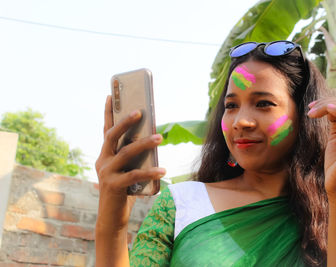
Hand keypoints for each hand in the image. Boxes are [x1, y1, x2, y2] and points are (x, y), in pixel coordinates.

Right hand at [95, 95, 165, 230]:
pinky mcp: (113, 186)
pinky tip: (163, 170)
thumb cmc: (124, 189)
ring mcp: (106, 172)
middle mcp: (102, 160)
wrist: (112, 216)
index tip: (110, 94)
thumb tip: (153, 138)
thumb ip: (134, 156)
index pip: (106, 129)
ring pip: (125, 153)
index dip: (108, 112)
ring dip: (144, 144)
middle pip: (112, 135)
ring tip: (159, 137)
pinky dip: (150, 172)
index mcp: (104, 154)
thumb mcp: (127, 169)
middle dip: (126, 122)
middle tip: (140, 111)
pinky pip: (134, 175)